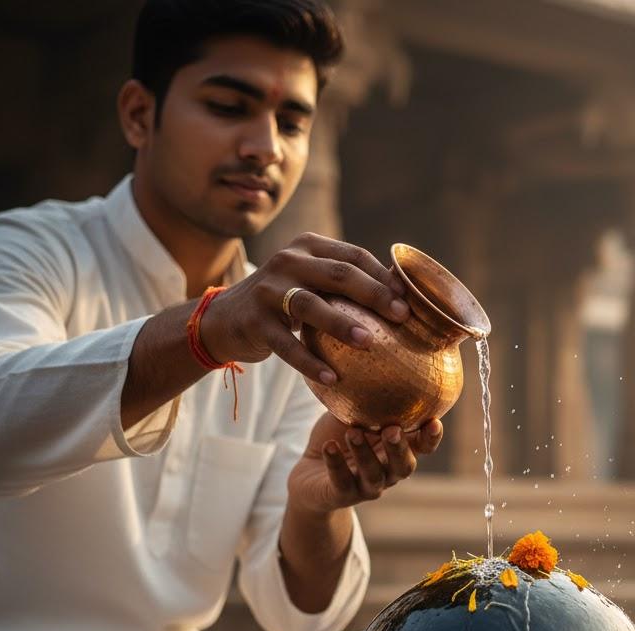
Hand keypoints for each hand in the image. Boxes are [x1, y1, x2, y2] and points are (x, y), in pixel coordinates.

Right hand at [198, 233, 410, 381]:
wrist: (226, 320)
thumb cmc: (285, 304)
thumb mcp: (311, 284)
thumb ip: (344, 285)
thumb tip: (402, 300)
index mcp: (308, 247)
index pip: (353, 256)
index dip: (383, 277)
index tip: (408, 301)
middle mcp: (287, 261)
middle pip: (338, 274)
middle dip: (373, 294)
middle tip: (400, 317)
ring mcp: (268, 290)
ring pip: (310, 305)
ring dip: (342, 323)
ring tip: (369, 342)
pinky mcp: (254, 321)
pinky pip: (286, 345)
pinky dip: (309, 362)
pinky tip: (332, 378)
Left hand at [287, 412, 443, 515]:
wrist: (309, 473)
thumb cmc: (338, 437)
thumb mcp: (353, 415)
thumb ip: (369, 399)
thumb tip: (380, 355)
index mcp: (397, 451)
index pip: (423, 447)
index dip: (431, 438)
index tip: (434, 422)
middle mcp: (388, 472)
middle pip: (404, 466)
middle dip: (399, 448)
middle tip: (391, 430)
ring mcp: (366, 486)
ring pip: (373, 475)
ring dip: (365, 454)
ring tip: (353, 432)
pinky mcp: (340, 495)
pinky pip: (341, 482)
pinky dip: (335, 463)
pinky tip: (329, 447)